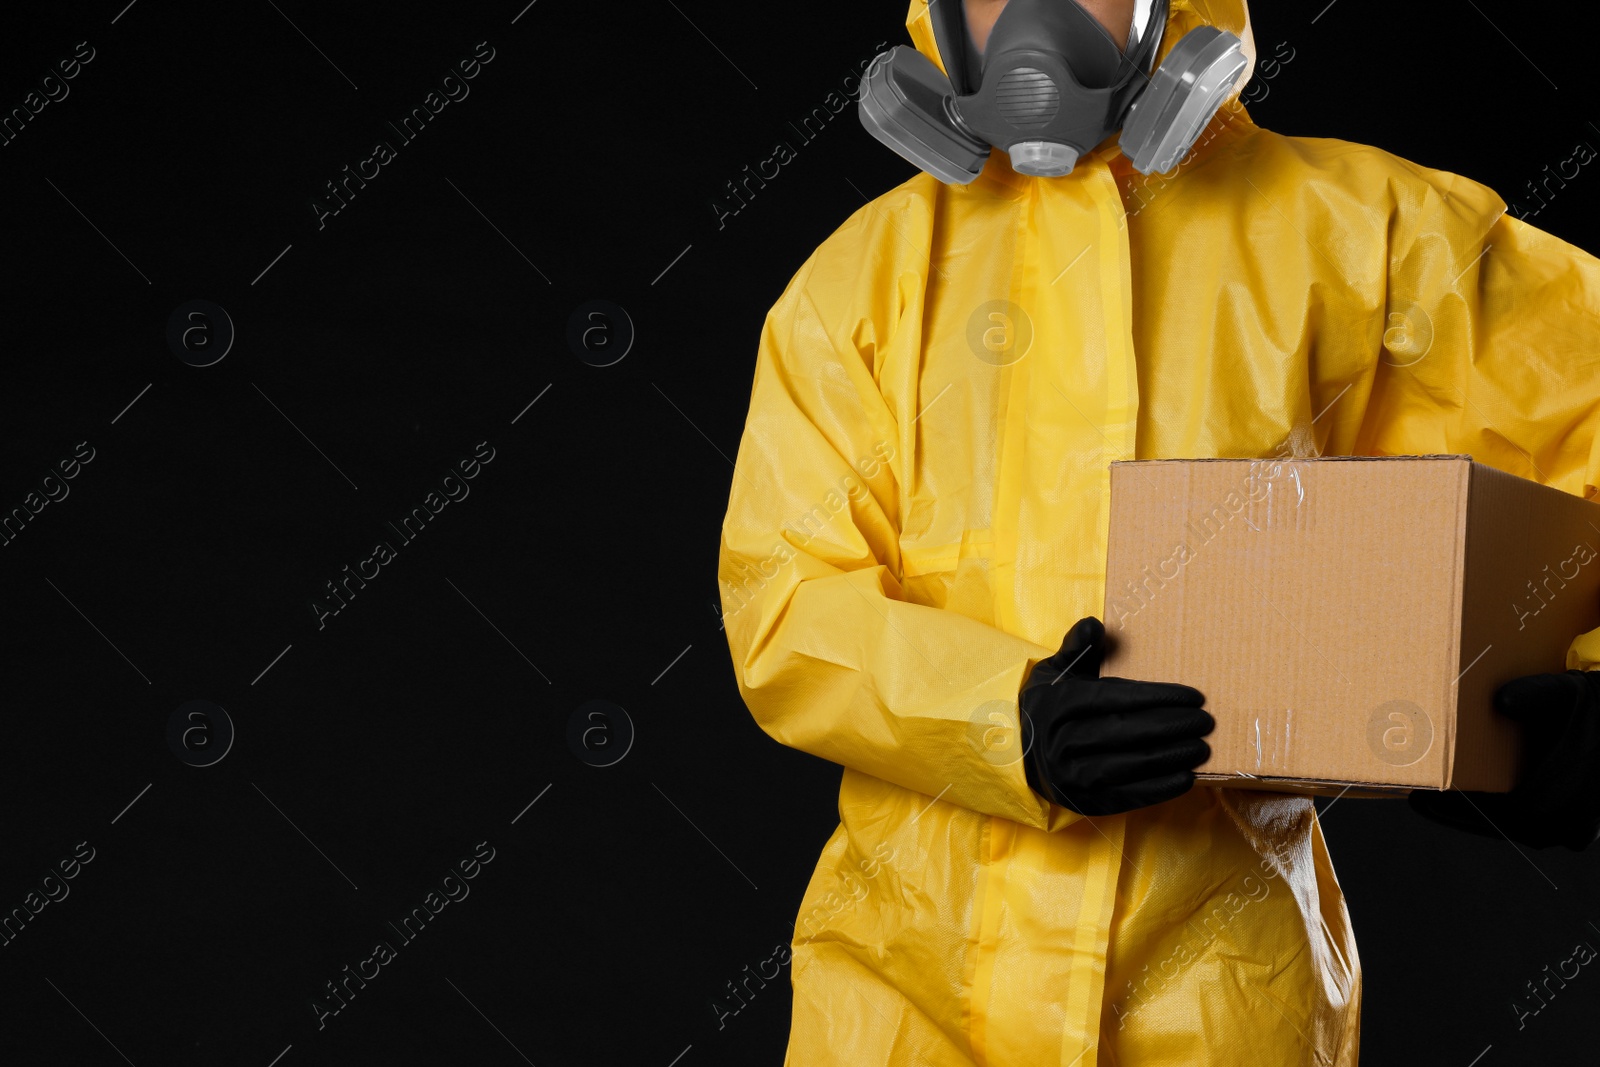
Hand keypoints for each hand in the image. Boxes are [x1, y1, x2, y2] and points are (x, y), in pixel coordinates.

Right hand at [1021, 616, 1213, 816]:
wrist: (1020, 757)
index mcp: (1057, 704)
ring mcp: (1072, 776)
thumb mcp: (1054, 673)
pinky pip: (1127, 796)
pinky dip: (1159, 789)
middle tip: (1204, 721)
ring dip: (1170, 757)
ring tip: (1201, 747)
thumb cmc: (1048, 708)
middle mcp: (1061, 742)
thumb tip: (1094, 624)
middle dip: (1171, 726)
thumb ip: (1077, 648)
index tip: (1192, 696)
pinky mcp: (1085, 802)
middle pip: (1124, 732)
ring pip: (1129, 765)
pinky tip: (1186, 777)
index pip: (1113, 698)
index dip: (1156, 697)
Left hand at [1408, 670, 1599, 851]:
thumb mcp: (1566, 692)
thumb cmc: (1594, 709)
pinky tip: (1480, 805)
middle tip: (1419, 800)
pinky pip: (1532, 829)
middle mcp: (1562, 822)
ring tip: (1438, 804)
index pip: (1491, 812)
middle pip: (1497, 824)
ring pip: (1514, 829)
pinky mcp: (1578, 831)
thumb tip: (1502, 700)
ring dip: (1478, 818)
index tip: (1419, 797)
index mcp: (1554, 797)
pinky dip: (1505, 819)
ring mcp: (1570, 830)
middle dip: (1457, 813)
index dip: (1452, 808)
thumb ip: (1537, 694)